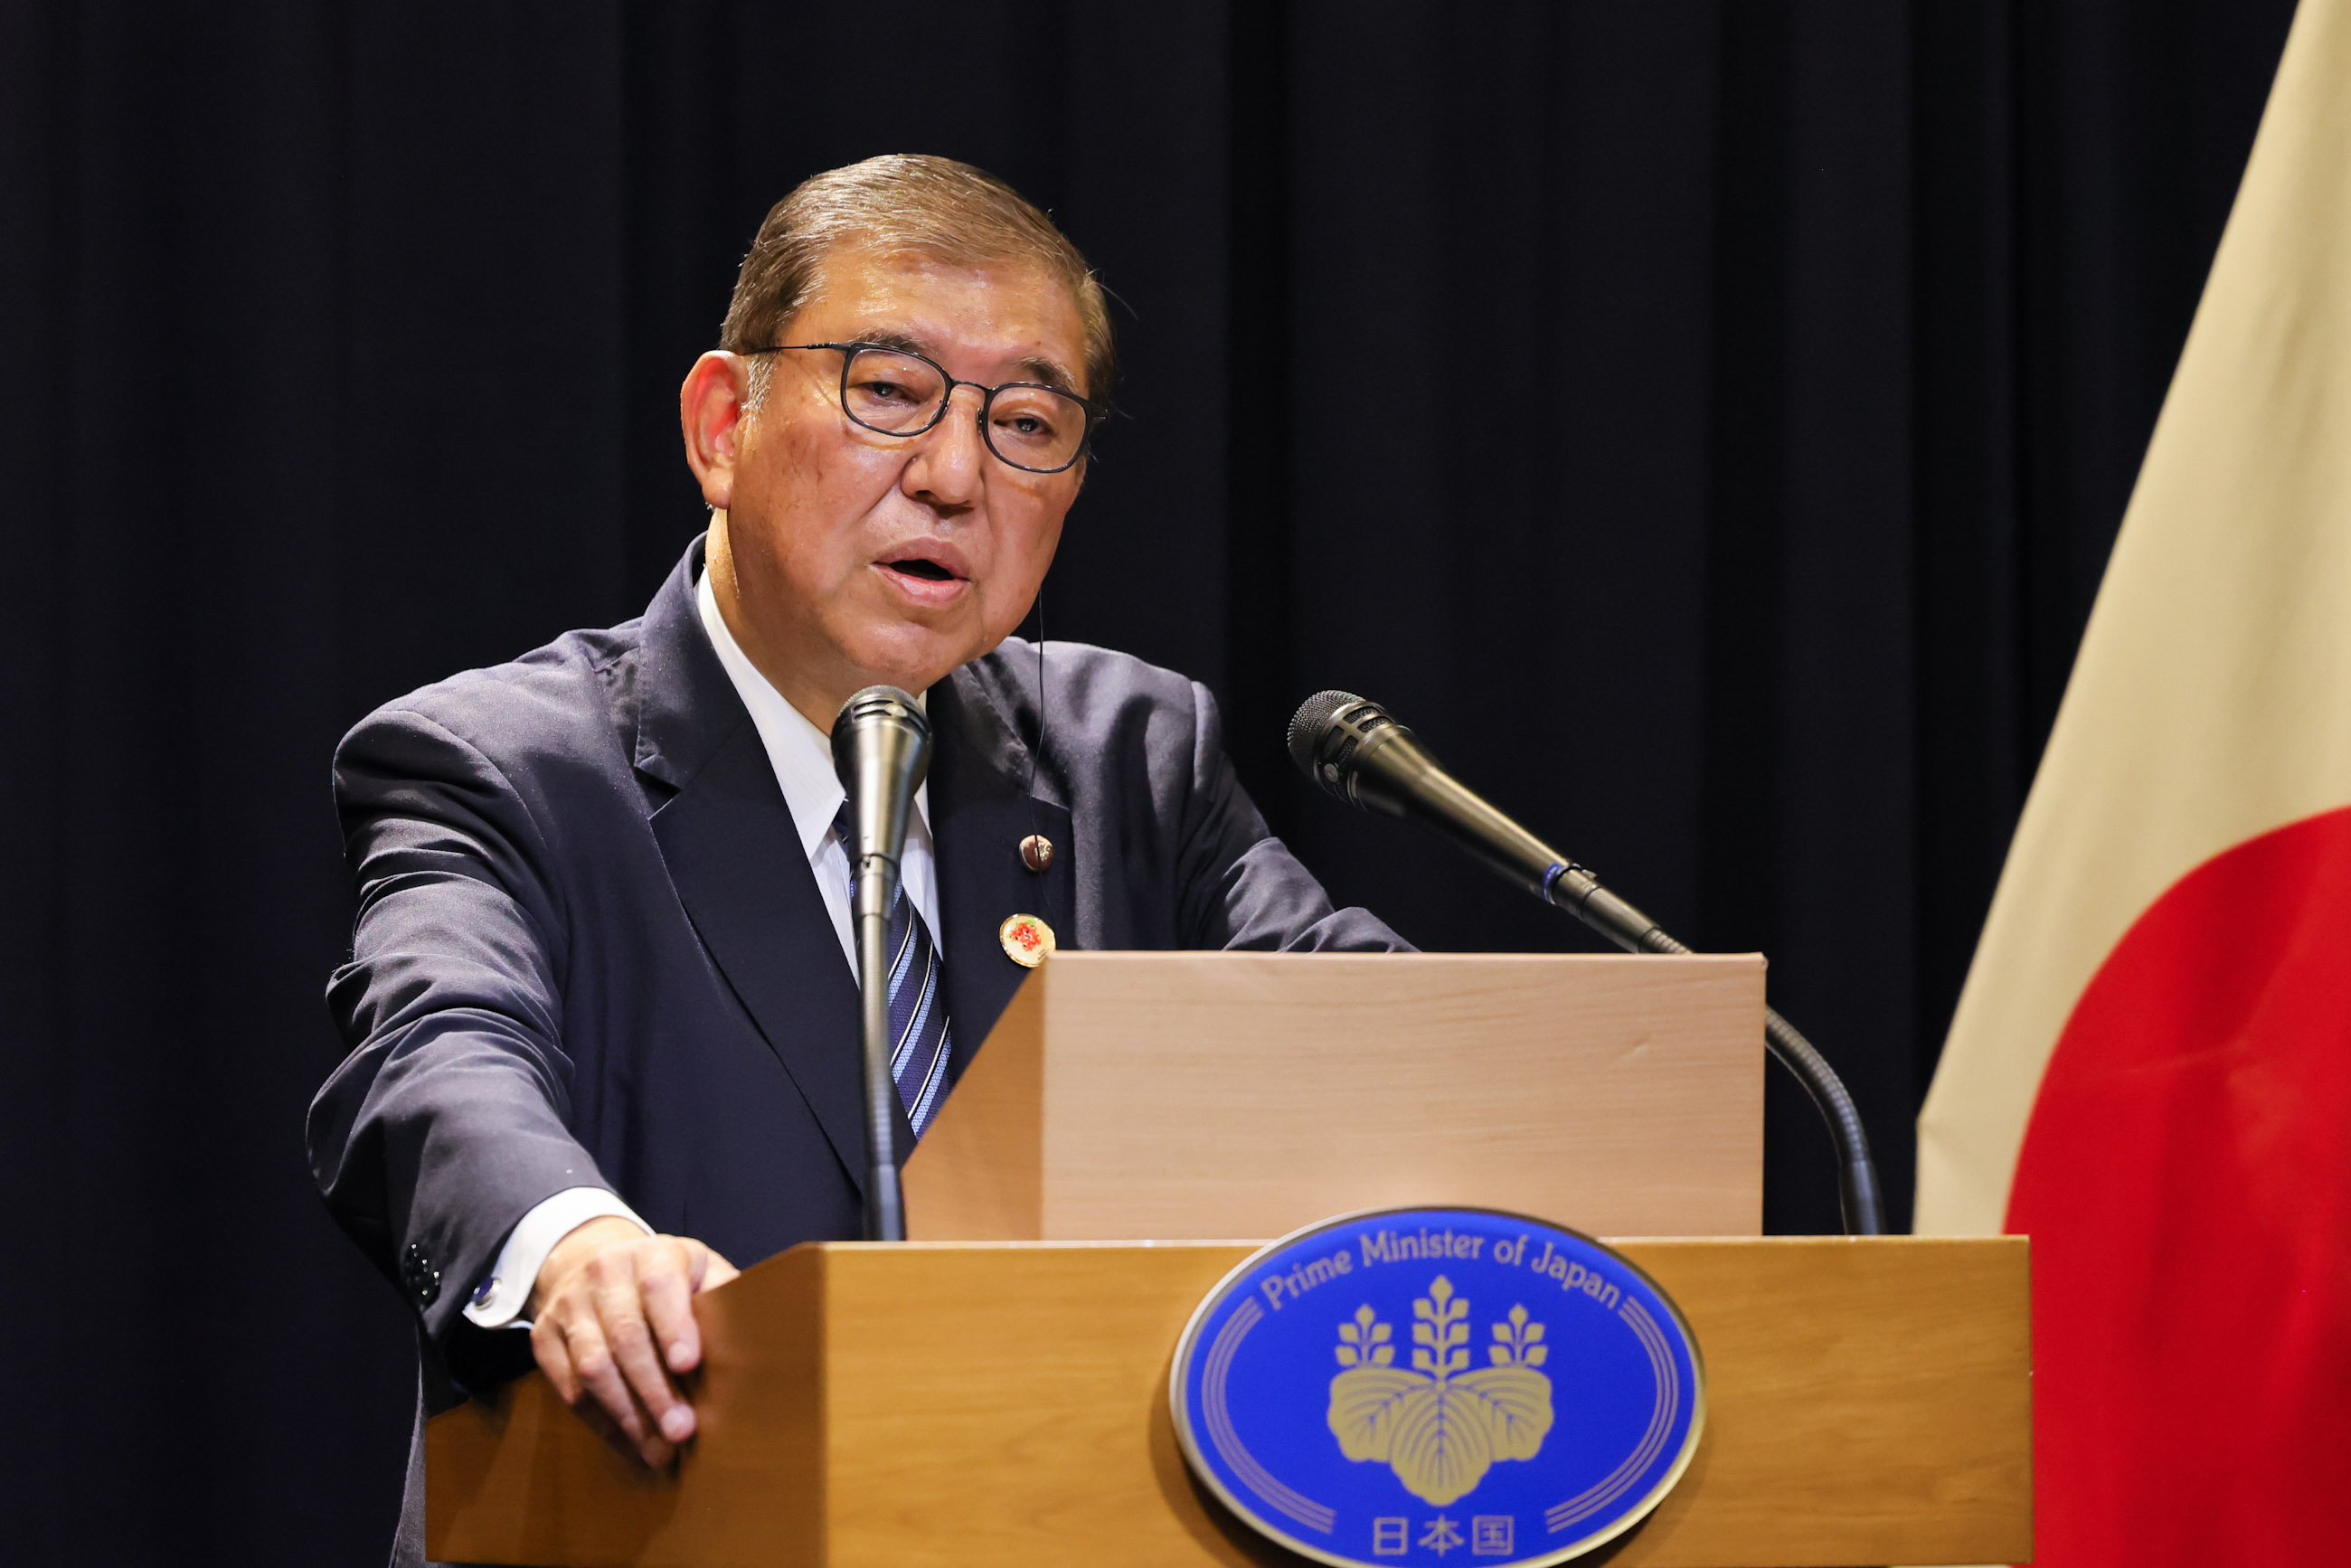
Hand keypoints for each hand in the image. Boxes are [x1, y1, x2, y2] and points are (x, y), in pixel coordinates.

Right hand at [526, 1216, 739, 1466]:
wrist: (591, 1258)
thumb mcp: (700, 1269)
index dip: (674, 1327)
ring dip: (627, 1415)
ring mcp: (569, 1306)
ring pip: (592, 1367)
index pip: (660, 1287)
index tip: (690, 1364)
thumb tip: (759, 1337)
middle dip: (654, 1390)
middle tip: (681, 1431)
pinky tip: (630, 1444)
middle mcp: (605, 1275)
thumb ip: (724, 1297)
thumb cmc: (665, 1276)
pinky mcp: (544, 1337)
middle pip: (625, 1337)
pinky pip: (568, 1388)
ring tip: (659, 1451)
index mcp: (653, 1255)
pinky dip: (602, 1422)